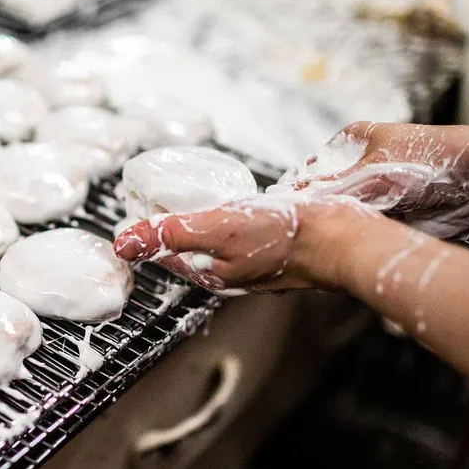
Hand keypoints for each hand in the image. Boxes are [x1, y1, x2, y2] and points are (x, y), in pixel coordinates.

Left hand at [113, 193, 378, 293]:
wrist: (344, 239)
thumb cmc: (286, 237)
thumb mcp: (217, 230)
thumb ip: (171, 234)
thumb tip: (123, 242)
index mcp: (210, 273)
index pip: (164, 253)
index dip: (146, 231)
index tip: (132, 206)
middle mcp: (229, 271)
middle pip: (188, 248)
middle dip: (170, 227)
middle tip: (154, 197)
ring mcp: (254, 262)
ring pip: (214, 241)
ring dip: (199, 220)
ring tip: (188, 195)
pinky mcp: (276, 248)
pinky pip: (241, 233)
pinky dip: (229, 217)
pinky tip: (236, 203)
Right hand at [272, 120, 468, 237]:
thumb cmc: (432, 157)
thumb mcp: (368, 171)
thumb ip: (328, 187)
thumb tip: (294, 198)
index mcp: (355, 141)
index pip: (314, 165)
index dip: (299, 185)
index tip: (284, 204)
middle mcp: (365, 166)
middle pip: (329, 192)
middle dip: (317, 209)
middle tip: (301, 226)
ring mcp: (380, 191)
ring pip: (347, 213)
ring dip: (339, 226)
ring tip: (321, 238)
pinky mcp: (394, 215)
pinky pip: (367, 228)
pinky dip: (359, 237)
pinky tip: (347, 244)